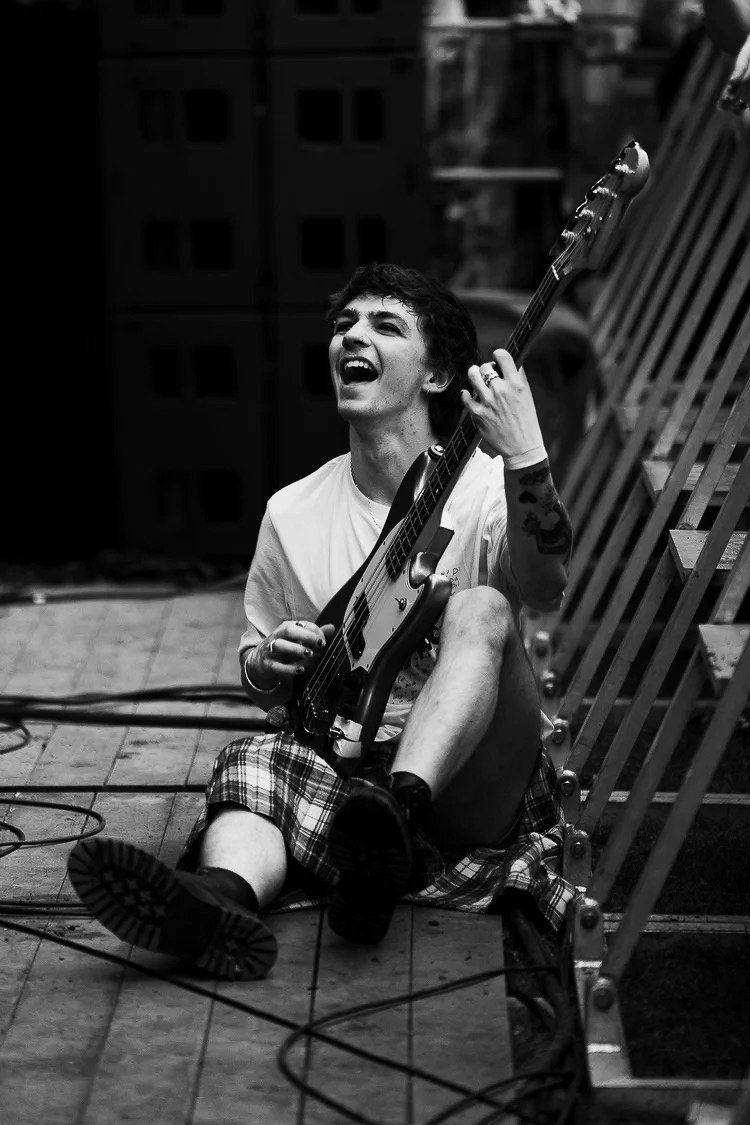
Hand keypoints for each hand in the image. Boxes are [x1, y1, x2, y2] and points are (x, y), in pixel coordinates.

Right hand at [247, 620, 335, 689]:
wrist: (260, 663)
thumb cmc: (284, 649)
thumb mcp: (298, 640)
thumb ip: (315, 634)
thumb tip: (332, 627)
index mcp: (286, 628)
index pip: (301, 624)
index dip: (315, 631)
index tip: (324, 640)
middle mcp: (277, 636)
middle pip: (288, 630)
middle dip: (306, 636)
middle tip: (320, 644)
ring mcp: (270, 650)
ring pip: (280, 646)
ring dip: (296, 649)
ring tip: (309, 654)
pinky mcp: (268, 665)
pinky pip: (277, 666)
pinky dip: (289, 668)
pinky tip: (301, 669)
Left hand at [461, 349, 545, 464]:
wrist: (522, 447)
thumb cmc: (526, 422)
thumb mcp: (527, 397)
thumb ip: (517, 380)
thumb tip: (509, 364)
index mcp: (516, 384)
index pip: (503, 356)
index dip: (498, 354)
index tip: (496, 356)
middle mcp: (501, 390)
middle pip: (485, 367)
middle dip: (485, 368)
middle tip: (486, 374)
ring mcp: (488, 402)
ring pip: (473, 376)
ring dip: (473, 374)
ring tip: (474, 375)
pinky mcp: (478, 414)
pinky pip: (466, 397)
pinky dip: (466, 394)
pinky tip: (468, 395)